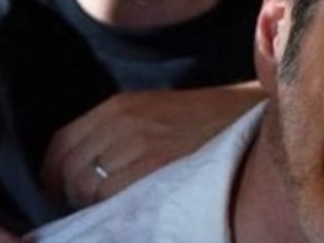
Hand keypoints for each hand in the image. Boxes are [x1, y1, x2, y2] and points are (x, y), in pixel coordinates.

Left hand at [40, 82, 263, 208]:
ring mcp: (140, 150)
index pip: (61, 147)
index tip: (67, 195)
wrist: (266, 130)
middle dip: (76, 197)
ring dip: (97, 209)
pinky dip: (115, 216)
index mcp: (121, 108)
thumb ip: (125, 134)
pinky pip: (114, 203)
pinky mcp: (157, 174)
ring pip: (89, 193)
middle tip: (100, 210)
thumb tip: (87, 172)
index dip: (57, 177)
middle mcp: (124, 125)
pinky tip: (138, 216)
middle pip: (70, 173)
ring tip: (125, 212)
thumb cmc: (217, 128)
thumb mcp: (164, 114)